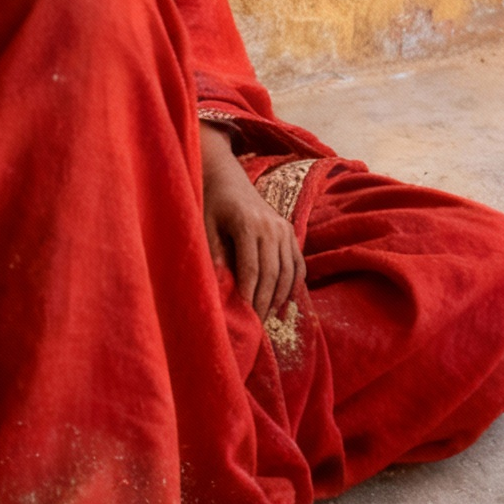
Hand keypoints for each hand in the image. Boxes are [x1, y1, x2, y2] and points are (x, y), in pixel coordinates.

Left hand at [198, 124, 300, 321]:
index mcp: (248, 224)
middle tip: (257, 324)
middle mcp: (271, 226)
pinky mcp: (290, 231)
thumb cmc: (211, 204)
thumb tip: (222, 285)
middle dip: (264, 301)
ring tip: (269, 316)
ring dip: (280, 297)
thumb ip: (214, 253)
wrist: (227, 179)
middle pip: (272, 273)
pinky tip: (284, 301)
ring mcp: (284, 228)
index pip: (252, 268)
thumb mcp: (205, 225)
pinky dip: (293, 284)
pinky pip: (297, 263)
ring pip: (288, 271)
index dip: (249, 294)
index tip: (245, 316)